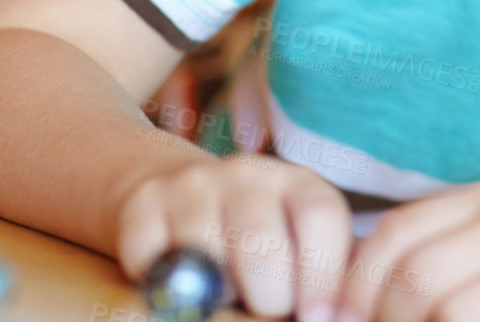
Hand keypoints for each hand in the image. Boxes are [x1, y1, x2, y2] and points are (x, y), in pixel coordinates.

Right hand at [114, 152, 352, 319]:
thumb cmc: (253, 240)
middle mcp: (247, 172)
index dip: (322, 277)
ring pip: (205, 253)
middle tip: (264, 308)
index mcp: (298, 183)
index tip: (316, 317)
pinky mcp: (145, 200)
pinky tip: (179, 282)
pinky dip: (163, 286)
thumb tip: (334, 317)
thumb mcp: (296, 247)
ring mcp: (193, 182)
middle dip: (267, 296)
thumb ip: (316, 279)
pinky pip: (153, 257)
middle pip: (261, 242)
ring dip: (213, 291)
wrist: (179, 193)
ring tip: (221, 292)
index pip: (320, 216)